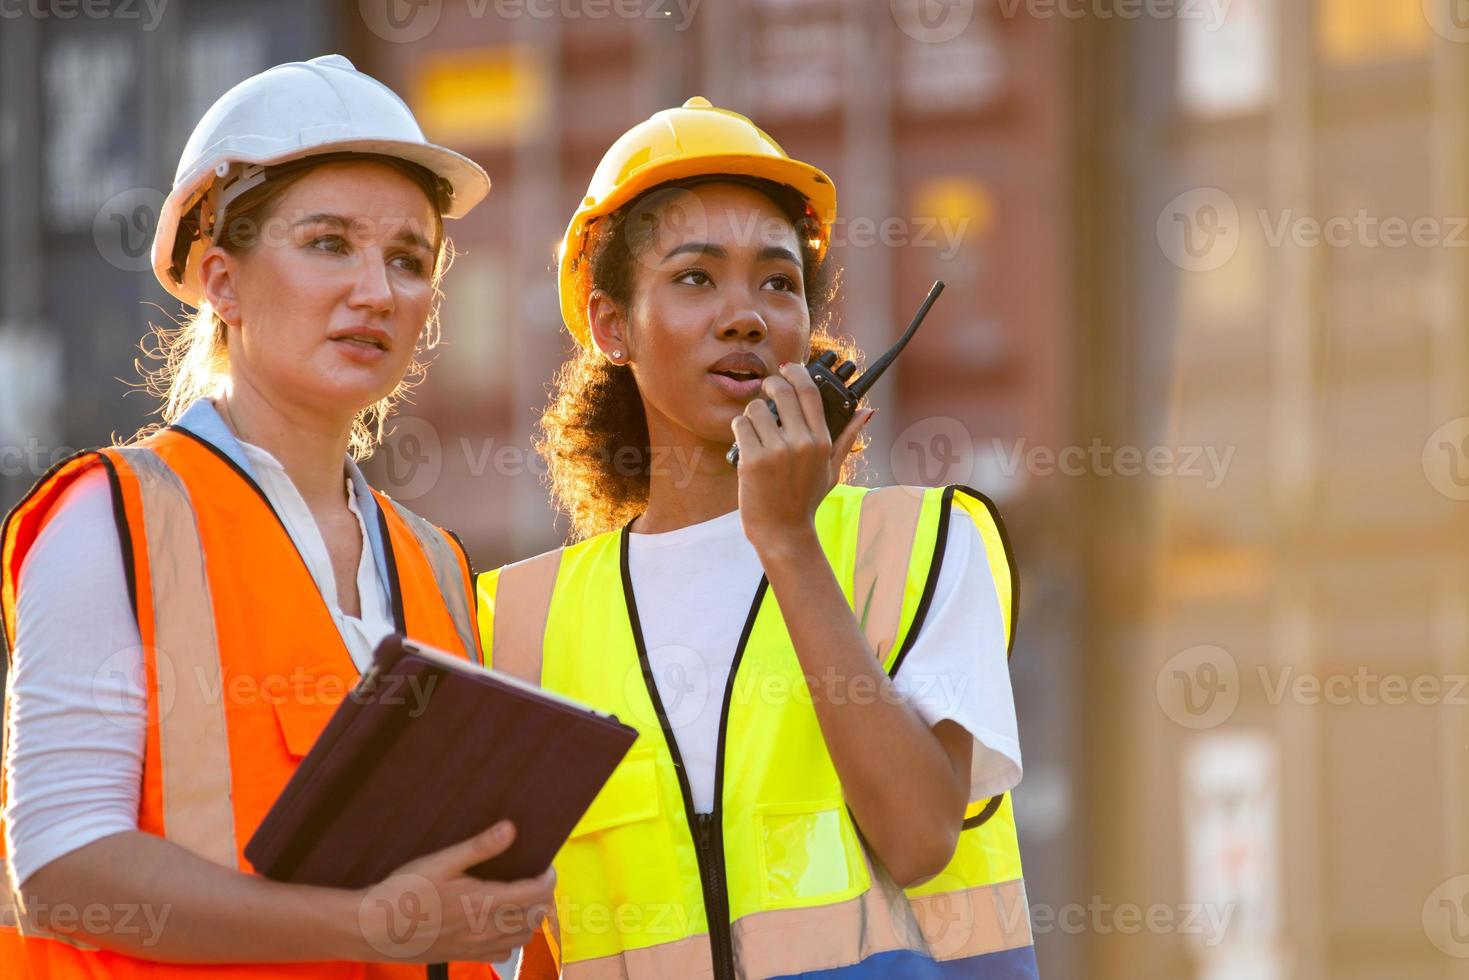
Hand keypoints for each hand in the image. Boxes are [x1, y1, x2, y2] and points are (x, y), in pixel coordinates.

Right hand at [355, 821, 554, 963]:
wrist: (373, 929)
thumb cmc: (403, 891)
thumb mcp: (441, 861)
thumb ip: (480, 846)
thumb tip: (511, 829)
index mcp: (487, 903)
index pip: (538, 893)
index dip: (549, 877)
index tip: (545, 863)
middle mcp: (488, 929)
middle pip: (537, 916)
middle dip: (542, 896)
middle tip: (533, 876)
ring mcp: (477, 947)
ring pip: (524, 938)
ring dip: (530, 918)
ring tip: (520, 898)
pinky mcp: (465, 956)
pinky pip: (503, 953)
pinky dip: (512, 938)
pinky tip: (498, 923)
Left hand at [731, 362, 872, 553]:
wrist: (783, 531)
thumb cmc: (805, 500)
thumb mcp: (831, 469)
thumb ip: (847, 438)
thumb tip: (866, 412)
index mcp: (821, 441)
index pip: (810, 392)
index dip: (797, 373)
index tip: (788, 369)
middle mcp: (801, 443)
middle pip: (781, 391)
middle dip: (770, 384)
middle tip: (766, 391)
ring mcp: (777, 452)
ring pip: (756, 408)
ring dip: (751, 414)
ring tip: (755, 429)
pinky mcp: (753, 461)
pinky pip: (740, 425)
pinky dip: (739, 430)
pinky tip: (745, 443)